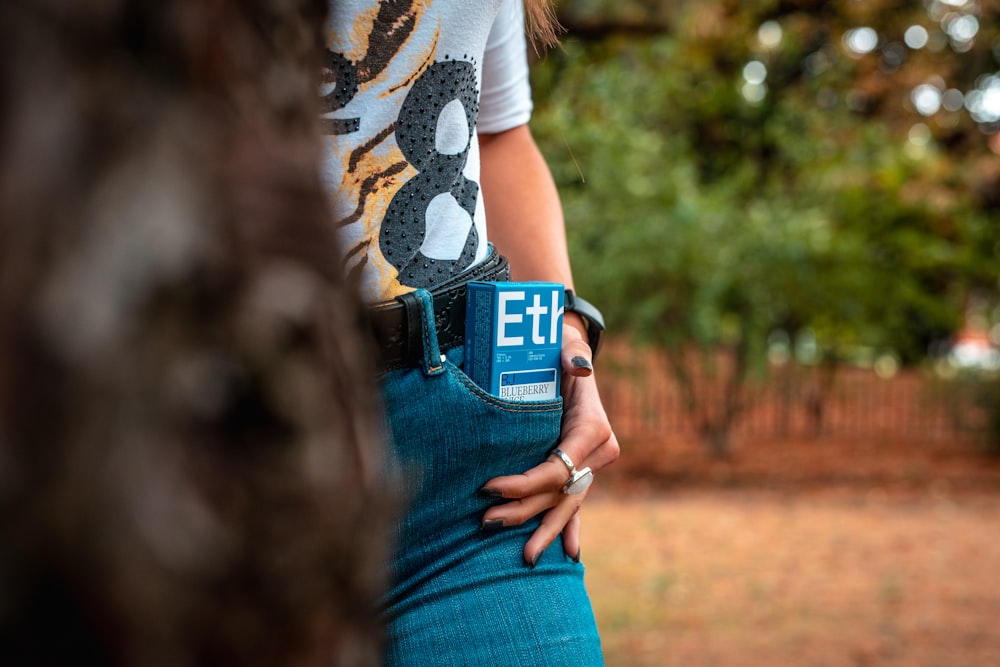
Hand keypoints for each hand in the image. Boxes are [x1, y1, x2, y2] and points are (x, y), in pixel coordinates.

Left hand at [479, 317, 619, 565]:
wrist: (572, 357)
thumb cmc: (561, 350)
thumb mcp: (567, 346)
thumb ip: (572, 355)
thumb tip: (579, 366)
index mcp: (593, 429)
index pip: (558, 467)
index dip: (525, 482)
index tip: (490, 487)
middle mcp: (597, 452)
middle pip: (558, 492)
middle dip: (524, 511)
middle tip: (486, 522)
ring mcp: (591, 466)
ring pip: (566, 504)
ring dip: (545, 530)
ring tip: (525, 556)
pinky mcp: (582, 471)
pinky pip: (576, 504)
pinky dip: (571, 528)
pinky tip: (570, 553)